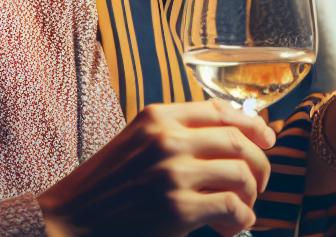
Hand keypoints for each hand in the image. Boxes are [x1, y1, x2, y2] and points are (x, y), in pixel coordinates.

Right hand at [39, 100, 275, 236]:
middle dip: (260, 163)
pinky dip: (241, 218)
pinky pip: (233, 206)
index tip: (267, 138)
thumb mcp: (136, 143)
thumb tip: (228, 138)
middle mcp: (167, 138)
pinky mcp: (178, 208)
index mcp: (158, 117)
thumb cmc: (104, 187)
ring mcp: (173, 173)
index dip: (252, 123)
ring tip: (243, 208)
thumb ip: (173, 134)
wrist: (68, 221)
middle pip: (239, 140)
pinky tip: (230, 227)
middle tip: (259, 183)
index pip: (221, 109)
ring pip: (242, 172)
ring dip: (251, 194)